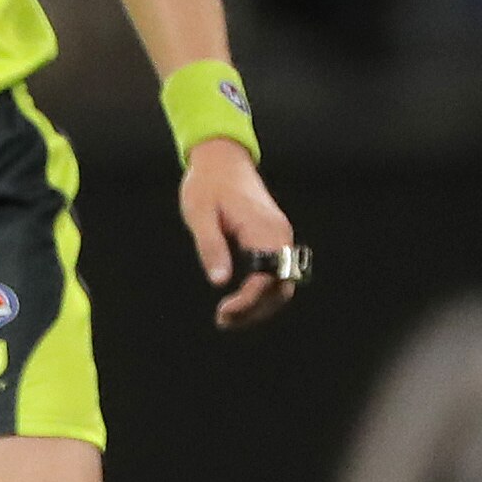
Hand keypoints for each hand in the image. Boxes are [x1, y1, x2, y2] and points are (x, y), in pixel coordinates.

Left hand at [179, 141, 301, 330]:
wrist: (222, 160)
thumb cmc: (207, 185)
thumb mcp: (200, 215)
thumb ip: (211, 247)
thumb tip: (219, 281)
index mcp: (264, 230)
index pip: (267, 278)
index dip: (248, 301)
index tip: (223, 312)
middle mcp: (279, 235)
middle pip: (281, 287)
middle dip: (255, 310)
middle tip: (223, 321)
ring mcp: (279, 237)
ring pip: (281, 283)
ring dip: (259, 305)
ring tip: (228, 318)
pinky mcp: (273, 238)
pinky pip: (275, 273)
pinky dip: (261, 292)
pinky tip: (238, 301)